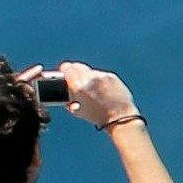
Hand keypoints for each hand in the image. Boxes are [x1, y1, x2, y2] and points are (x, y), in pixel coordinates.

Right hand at [22, 64, 136, 128]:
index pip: (67, 68)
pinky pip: (101, 74)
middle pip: (78, 66)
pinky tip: (100, 87)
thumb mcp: (76, 108)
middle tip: (74, 76)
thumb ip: (69, 96)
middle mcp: (90, 78)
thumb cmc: (96, 115)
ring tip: (89, 86)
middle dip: (74, 70)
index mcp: (78, 86)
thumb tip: (65, 88)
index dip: (64, 69)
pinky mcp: (112, 76)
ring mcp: (102, 76)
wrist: (119, 116)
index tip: (64, 70)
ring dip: (87, 75)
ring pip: (90, 70)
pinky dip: (98, 79)